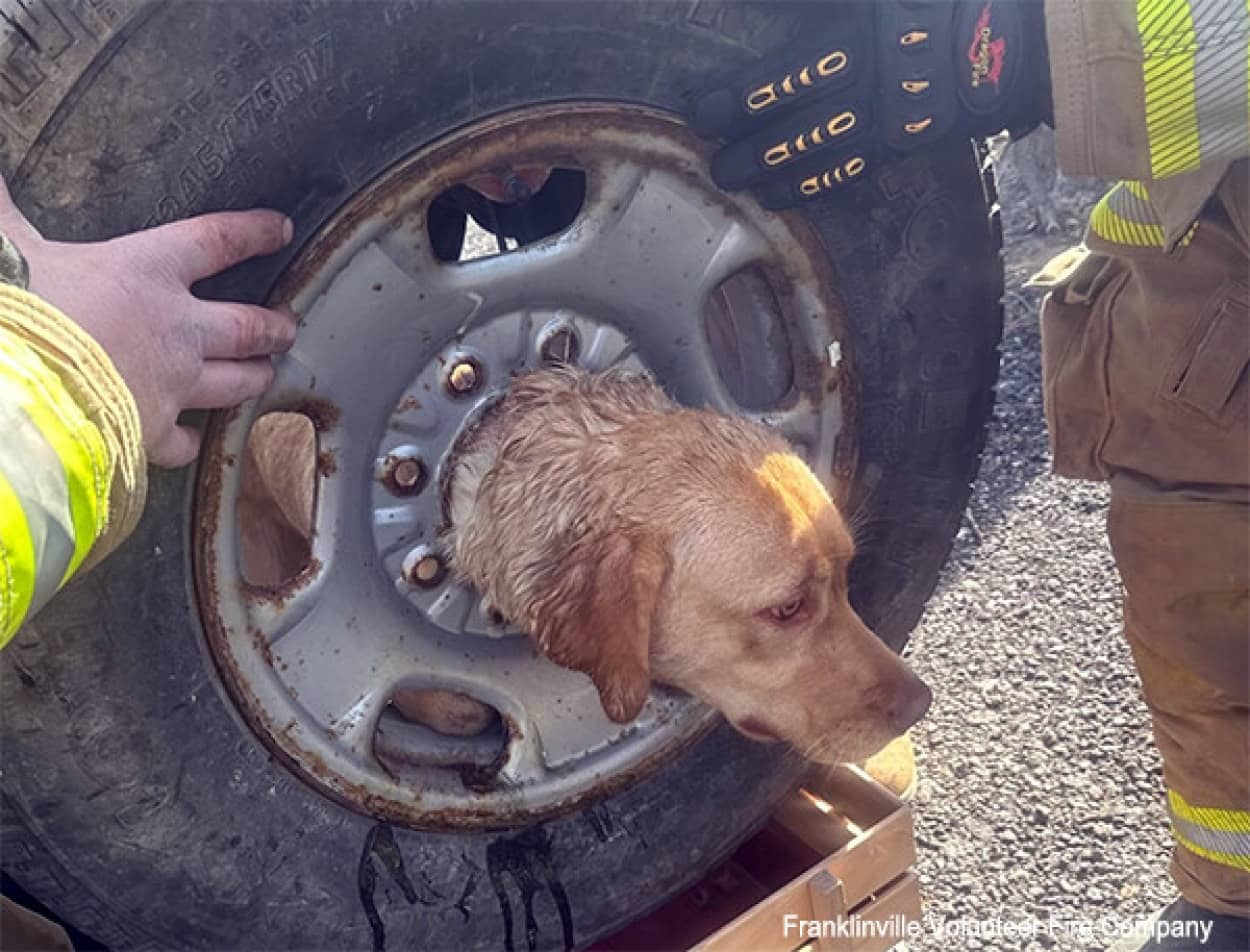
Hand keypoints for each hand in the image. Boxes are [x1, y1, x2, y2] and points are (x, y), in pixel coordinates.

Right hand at [0, 177, 296, 466]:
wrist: (10, 388)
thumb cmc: (14, 310)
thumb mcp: (8, 246)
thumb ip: (6, 212)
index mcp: (146, 271)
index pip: (217, 241)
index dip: (254, 233)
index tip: (281, 229)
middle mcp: (175, 330)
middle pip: (247, 326)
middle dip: (274, 325)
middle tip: (288, 324)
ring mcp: (171, 385)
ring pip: (235, 382)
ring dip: (255, 376)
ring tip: (267, 371)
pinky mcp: (153, 433)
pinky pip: (187, 441)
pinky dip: (193, 440)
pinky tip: (194, 438)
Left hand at [690, 0, 1048, 208]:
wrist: (1005, 43)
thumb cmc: (929, 6)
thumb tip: (755, 0)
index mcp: (855, 35)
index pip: (788, 70)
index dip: (743, 93)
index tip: (705, 108)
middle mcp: (866, 80)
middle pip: (796, 114)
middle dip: (749, 136)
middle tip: (710, 151)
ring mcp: (883, 116)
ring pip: (817, 148)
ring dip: (770, 168)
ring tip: (732, 180)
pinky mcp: (898, 143)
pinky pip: (848, 170)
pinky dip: (811, 186)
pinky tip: (778, 197)